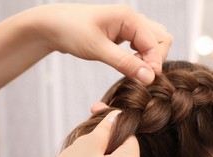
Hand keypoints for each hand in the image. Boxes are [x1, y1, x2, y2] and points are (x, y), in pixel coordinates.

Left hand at [32, 3, 172, 83]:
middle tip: (139, 73)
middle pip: (161, 39)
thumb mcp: (98, 50)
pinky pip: (141, 44)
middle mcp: (132, 18)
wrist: (51, 26)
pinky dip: (140, 56)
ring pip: (153, 41)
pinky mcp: (122, 33)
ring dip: (149, 57)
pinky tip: (128, 63)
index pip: (156, 43)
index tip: (146, 81)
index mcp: (129, 17)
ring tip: (133, 68)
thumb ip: (125, 63)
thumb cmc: (71, 31)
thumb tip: (149, 77)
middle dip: (155, 58)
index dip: (154, 64)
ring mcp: (128, 25)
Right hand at [45, 110, 140, 156]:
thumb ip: (106, 128)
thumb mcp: (89, 144)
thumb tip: (117, 116)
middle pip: (120, 148)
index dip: (112, 120)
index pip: (129, 135)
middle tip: (86, 127)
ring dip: (96, 151)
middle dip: (103, 136)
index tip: (96, 109)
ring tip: (77, 148)